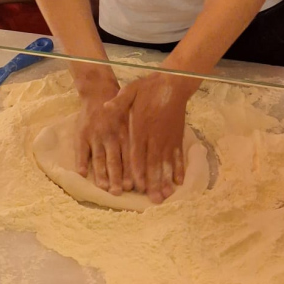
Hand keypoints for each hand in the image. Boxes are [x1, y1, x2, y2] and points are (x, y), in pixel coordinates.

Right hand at [75, 70, 128, 193]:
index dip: (131, 171)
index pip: (129, 156)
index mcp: (124, 133)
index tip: (133, 186)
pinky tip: (82, 173)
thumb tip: (154, 158)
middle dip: (117, 177)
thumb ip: (140, 136)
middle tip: (119, 191)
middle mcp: (110, 135)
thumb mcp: (133, 118)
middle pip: (114, 160)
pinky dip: (81, 161)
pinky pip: (81, 150)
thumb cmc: (119, 110)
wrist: (98, 91)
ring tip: (103, 186)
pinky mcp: (82, 134)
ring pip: (98, 157)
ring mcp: (95, 135)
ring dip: (101, 173)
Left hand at [115, 73, 191, 203]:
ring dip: (167, 179)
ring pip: (167, 162)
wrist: (174, 83)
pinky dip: (179, 168)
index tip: (137, 186)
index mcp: (141, 127)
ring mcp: (168, 137)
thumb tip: (104, 107)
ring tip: (167, 195)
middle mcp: (155, 136)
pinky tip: (179, 181)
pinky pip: (178, 155)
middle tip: (154, 200)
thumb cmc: (149, 87)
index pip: (138, 153)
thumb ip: (118, 102)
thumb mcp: (130, 90)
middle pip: (153, 163)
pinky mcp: (177, 136)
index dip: (138, 171)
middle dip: (153, 182)